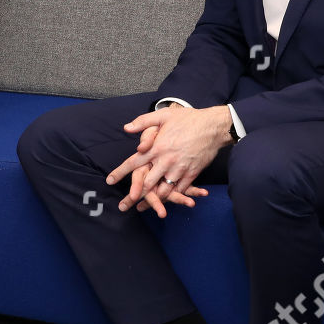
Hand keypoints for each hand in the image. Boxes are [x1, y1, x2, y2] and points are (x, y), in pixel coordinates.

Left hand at [107, 105, 229, 210]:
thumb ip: (143, 122)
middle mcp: (166, 160)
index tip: (109, 180)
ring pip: (164, 190)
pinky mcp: (192, 173)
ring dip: (153, 200)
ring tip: (143, 208)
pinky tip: (166, 201)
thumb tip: (126, 128)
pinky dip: (172, 196)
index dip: (120, 172)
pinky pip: (180, 189)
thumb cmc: (188, 119)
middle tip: (125, 204)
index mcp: (157, 147)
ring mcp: (180, 168)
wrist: (214, 126)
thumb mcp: (163, 115)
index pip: (134, 162)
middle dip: (135, 195)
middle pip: (147, 182)